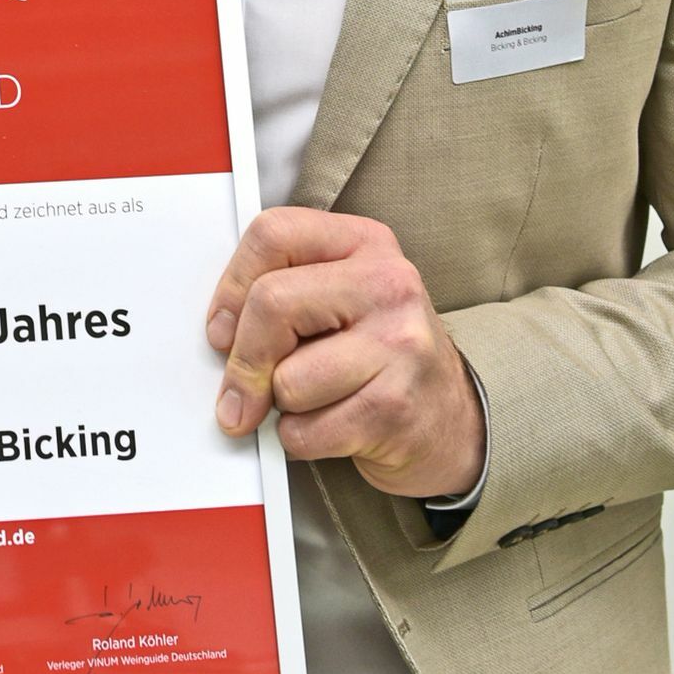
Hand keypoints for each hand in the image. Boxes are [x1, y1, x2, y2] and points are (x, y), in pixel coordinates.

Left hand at [205, 208, 484, 500]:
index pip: (273, 235)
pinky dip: (301, 439)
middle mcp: (388, 284)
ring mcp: (399, 345)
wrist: (453, 421)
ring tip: (315, 400)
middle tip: (238, 393)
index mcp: (365, 242)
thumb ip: (284, 291)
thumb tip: (219, 334)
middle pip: (272, 304)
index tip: (221, 329)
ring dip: (281, 405)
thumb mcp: (339, 297)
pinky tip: (331, 427)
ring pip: (286, 378)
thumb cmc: (378, 353)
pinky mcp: (395, 407)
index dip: (231, 286)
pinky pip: (306, 430)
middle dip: (243, 359)